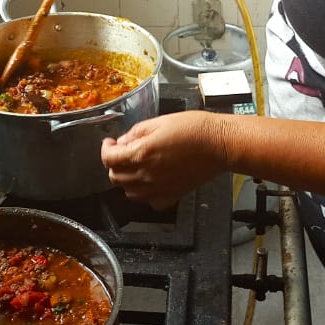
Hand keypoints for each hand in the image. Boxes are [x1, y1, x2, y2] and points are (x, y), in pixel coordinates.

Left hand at [102, 111, 227, 210]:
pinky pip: (150, 202)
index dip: (105, 149)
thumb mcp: (159, 121)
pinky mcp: (172, 196)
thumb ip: (136, 133)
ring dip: (127, 180)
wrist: (219, 144)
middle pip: (115, 177)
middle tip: (122, 153)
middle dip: (114, 163)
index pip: (108, 158)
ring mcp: (158, 189)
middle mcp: (146, 175)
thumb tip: (122, 142)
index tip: (110, 144)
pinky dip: (145, 194)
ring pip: (129, 192)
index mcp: (141, 153)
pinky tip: (151, 182)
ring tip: (135, 166)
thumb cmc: (195, 129)